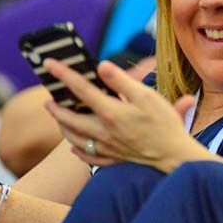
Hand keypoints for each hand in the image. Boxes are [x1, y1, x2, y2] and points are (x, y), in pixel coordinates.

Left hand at [42, 60, 201, 172]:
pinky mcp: (113, 159)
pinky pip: (88, 157)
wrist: (174, 156)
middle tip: (48, 99)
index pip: (81, 89)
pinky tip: (75, 146)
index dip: (63, 74)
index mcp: (110, 112)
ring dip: (63, 127)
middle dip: (56, 108)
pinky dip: (78, 150)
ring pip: (75, 139)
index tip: (49, 63)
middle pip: (70, 119)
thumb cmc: (164, 124)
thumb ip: (121, 81)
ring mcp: (106, 148)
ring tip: (58, 117)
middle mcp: (103, 131)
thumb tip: (101, 66)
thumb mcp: (146, 96)